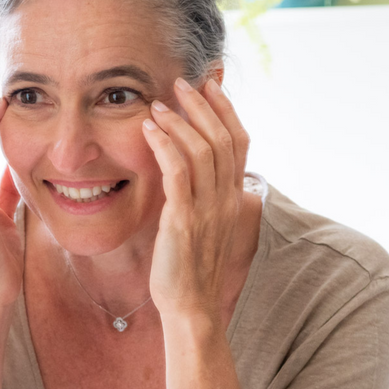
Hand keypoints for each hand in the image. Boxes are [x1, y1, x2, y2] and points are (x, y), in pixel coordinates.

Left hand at [141, 78, 249, 318]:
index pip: (239, 142)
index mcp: (234, 197)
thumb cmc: (191, 266)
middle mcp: (226, 199)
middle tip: (181, 82)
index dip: (226, 109)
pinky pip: (178, 174)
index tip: (210, 84)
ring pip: (203, 151)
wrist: (191, 306)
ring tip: (158, 104)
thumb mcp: (205, 224)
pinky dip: (164, 146)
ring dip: (179, 122)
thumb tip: (192, 168)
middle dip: (202, 105)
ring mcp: (208, 210)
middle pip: (223, 139)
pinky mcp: (183, 221)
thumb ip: (205, 194)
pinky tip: (149, 130)